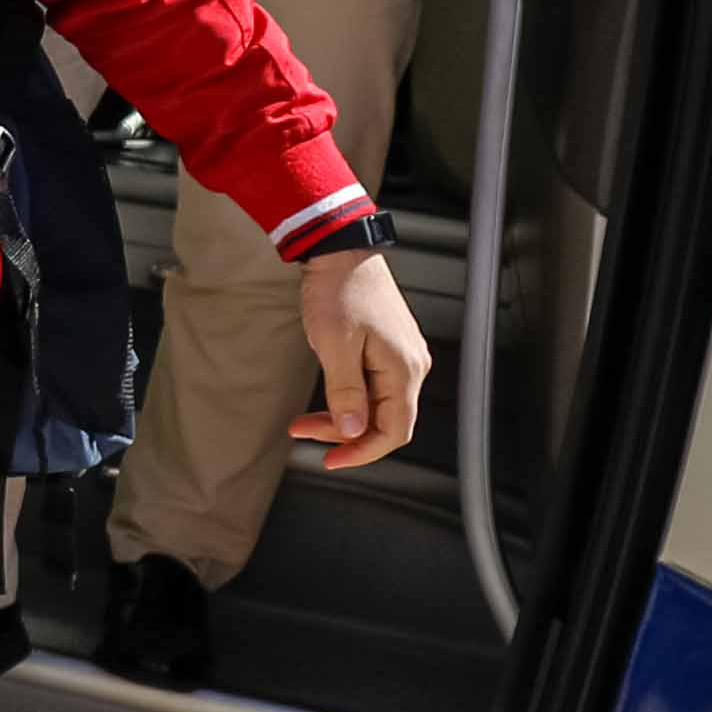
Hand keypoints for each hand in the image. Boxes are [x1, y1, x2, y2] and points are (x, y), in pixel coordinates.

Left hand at [289, 246, 429, 468]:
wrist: (340, 250)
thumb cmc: (338, 290)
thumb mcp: (335, 346)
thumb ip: (346, 393)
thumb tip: (352, 432)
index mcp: (403, 369)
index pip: (394, 432)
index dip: (362, 452)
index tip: (330, 461)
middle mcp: (410, 366)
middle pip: (384, 421)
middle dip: (342, 434)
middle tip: (301, 431)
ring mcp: (401, 357)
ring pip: (376, 405)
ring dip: (341, 417)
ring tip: (302, 420)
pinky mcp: (388, 348)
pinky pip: (372, 387)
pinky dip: (347, 398)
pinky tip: (323, 398)